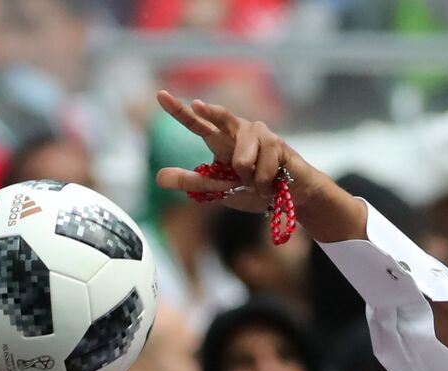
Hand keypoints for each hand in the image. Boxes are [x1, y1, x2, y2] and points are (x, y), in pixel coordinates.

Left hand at [153, 90, 324, 213]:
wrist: (288, 197)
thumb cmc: (253, 189)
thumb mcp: (219, 189)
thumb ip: (192, 181)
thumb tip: (159, 177)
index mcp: (221, 140)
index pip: (196, 124)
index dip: (178, 110)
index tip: (160, 95)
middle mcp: (239, 130)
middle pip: (220, 117)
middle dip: (209, 111)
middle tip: (196, 105)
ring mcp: (259, 134)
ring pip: (241, 162)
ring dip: (249, 181)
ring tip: (258, 183)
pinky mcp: (277, 143)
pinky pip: (261, 172)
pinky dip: (263, 185)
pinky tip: (272, 182)